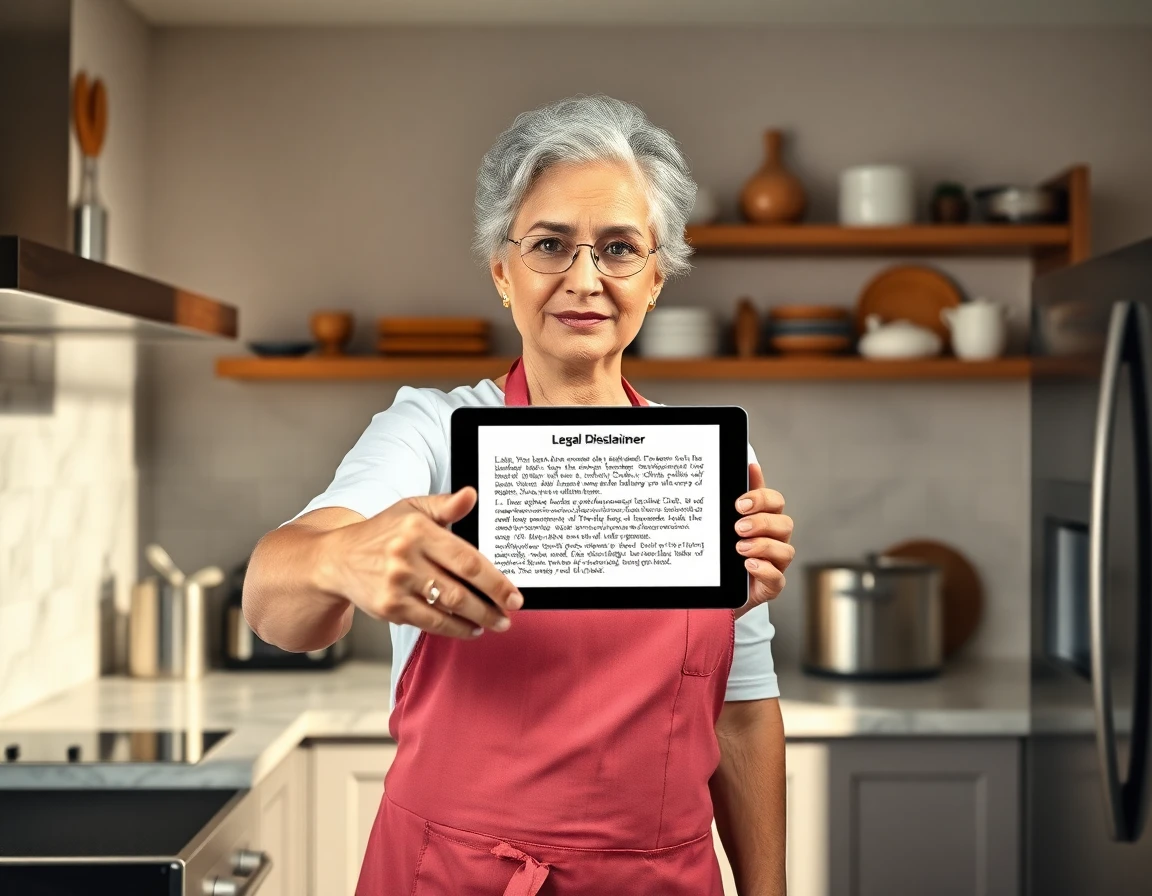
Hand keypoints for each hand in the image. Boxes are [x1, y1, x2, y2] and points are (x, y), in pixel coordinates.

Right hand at [319, 487, 521, 638]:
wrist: (337, 559)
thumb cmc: (382, 533)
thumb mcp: (411, 509)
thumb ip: (445, 505)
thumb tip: (472, 495)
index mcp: (417, 529)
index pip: (466, 559)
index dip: (495, 581)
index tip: (514, 594)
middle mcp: (406, 557)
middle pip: (460, 588)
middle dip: (491, 605)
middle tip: (509, 613)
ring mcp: (396, 585)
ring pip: (447, 608)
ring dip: (476, 620)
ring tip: (494, 623)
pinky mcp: (389, 608)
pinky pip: (429, 623)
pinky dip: (453, 629)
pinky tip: (468, 628)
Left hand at [733, 462, 794, 616]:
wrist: (717, 590)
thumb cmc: (724, 554)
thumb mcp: (723, 526)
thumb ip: (733, 499)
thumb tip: (746, 466)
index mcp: (764, 521)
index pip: (774, 501)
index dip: (762, 498)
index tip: (740, 502)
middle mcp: (775, 540)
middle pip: (784, 522)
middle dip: (762, 522)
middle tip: (737, 526)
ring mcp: (775, 564)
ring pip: (785, 550)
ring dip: (762, 545)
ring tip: (740, 548)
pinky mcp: (771, 586)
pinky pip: (778, 578)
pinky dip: (765, 570)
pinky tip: (749, 565)